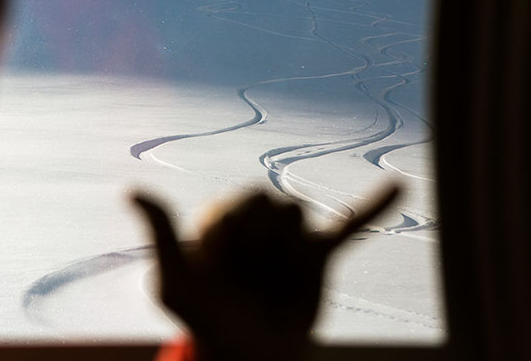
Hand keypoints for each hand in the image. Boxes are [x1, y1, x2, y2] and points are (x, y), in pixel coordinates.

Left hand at [133, 184, 399, 360]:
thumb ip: (160, 232)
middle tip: (248, 286)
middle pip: (271, 208)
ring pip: (298, 221)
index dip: (230, 243)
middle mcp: (256, 219)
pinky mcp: (319, 255)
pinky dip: (375, 205)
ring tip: (271, 290)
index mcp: (222, 217)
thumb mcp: (174, 279)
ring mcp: (290, 236)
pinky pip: (350, 225)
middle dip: (259, 253)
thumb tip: (130, 191)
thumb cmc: (206, 317)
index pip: (238, 207)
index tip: (217, 270)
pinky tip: (400, 185)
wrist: (248, 355)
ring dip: (284, 265)